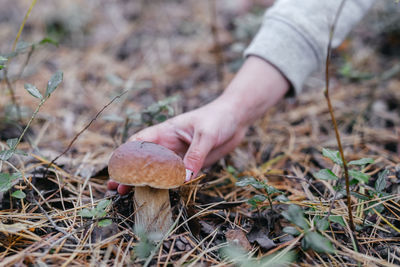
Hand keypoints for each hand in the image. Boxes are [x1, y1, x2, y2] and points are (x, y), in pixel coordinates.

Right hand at [107, 56, 288, 194]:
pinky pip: (174, 177)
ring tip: (128, 195)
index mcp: (166, 132)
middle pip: (143, 160)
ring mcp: (177, 156)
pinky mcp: (189, 165)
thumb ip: (195, 155)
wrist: (236, 119)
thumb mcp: (206, 135)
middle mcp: (168, 145)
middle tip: (116, 188)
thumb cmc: (218, 118)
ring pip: (156, 171)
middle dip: (129, 173)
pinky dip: (164, 186)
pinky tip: (155, 195)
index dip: (126, 155)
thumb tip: (184, 178)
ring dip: (143, 182)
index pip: (139, 142)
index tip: (117, 170)